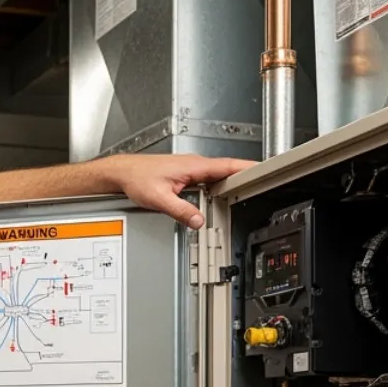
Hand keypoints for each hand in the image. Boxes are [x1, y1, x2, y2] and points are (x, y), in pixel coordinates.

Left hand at [98, 153, 255, 228]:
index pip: (228, 165)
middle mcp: (194, 165)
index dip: (248, 167)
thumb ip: (181, 211)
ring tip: (244, 194)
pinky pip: (208, 181)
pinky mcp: (185, 175)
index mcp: (193, 166)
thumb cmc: (136, 178)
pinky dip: (217, 188)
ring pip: (218, 177)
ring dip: (231, 184)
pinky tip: (218, 197)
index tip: (265, 170)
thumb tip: (198, 221)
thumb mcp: (159, 199)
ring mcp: (191, 169)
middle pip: (227, 171)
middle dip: (245, 178)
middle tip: (261, 187)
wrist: (122, 172)